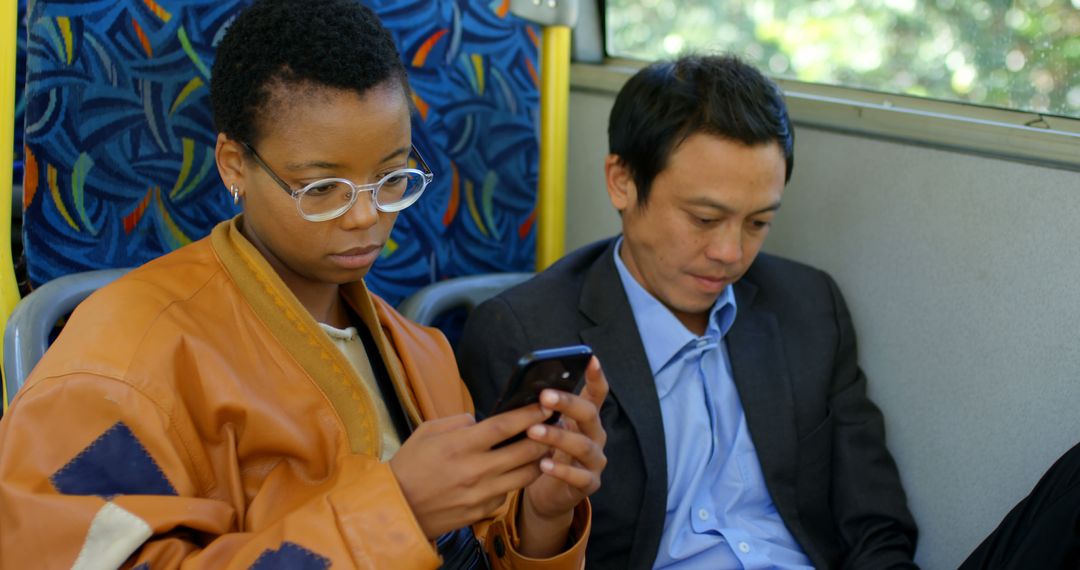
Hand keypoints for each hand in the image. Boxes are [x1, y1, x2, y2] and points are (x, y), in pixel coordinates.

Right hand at [388, 405, 553, 539]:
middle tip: (554, 426)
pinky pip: (510, 492)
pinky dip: (517, 480)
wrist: (397, 508)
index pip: (505, 426)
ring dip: (539, 460)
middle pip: (525, 451)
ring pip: (526, 475)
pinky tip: (518, 470)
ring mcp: (481, 494)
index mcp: (460, 445)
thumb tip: (482, 420)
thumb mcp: (428, 431)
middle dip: (545, 436)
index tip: (545, 406)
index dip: (529, 414)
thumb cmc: (411, 465)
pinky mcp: (483, 511)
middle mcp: (475, 470)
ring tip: (545, 447)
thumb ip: (459, 421)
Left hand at [518, 357, 608, 555]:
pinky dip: (562, 470)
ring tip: (534, 431)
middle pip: (589, 414)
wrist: (548, 494)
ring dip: (558, 436)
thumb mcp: (544, 428)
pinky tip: (544, 464)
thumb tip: (522, 391)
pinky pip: (579, 477)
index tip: (591, 358)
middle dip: (568, 403)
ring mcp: (595, 460)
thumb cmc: (544, 452)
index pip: (596, 394)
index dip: (596, 376)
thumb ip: (541, 412)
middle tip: (544, 396)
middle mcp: (595, 436)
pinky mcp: (589, 484)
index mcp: (586, 419)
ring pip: (584, 446)